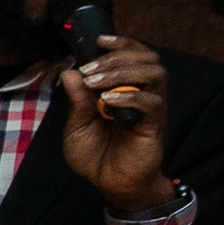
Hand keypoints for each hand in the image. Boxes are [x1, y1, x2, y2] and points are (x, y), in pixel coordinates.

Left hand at [58, 37, 173, 210]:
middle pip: (147, 58)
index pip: (134, 55)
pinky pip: (152, 103)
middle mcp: (142, 94)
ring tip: (96, 83)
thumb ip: (76, 100)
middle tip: (90, 69)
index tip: (99, 40)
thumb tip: (69, 71)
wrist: (111, 184)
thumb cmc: (96, 155)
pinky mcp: (155, 125)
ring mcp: (151, 108)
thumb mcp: (77, 126)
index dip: (121, 43)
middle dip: (116, 57)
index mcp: (125, 89)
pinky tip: (108, 102)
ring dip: (123, 72)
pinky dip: (129, 97)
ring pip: (155, 74)